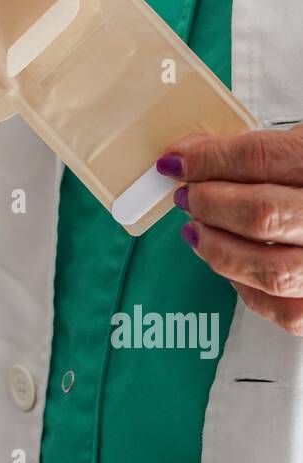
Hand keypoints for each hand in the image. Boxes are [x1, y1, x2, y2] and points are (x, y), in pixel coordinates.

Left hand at [157, 126, 302, 334]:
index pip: (261, 159)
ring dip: (218, 250)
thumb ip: (269, 151)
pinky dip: (247, 290)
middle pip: (261, 215)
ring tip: (197, 230)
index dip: (208, 159)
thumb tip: (197, 155)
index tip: (176, 159)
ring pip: (269, 270)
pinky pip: (285, 311)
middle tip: (187, 195)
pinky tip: (232, 267)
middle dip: (210, 204)